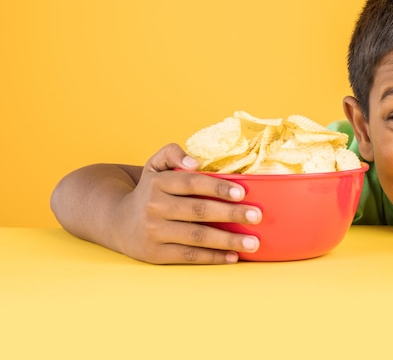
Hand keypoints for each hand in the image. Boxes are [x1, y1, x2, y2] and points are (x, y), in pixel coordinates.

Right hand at [113, 144, 262, 263]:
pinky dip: (213, 257)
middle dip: (231, 214)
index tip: (243, 192)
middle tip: (257, 216)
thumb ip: (173, 153)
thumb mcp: (154, 166)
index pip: (192, 183)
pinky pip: (189, 255)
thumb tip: (195, 162)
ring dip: (228, 240)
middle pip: (198, 211)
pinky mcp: (156, 253)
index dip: (218, 187)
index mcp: (158, 183)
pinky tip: (233, 256)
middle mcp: (154, 207)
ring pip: (197, 237)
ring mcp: (154, 232)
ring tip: (253, 243)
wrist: (117, 222)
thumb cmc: (149, 191)